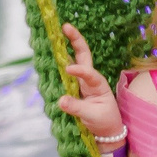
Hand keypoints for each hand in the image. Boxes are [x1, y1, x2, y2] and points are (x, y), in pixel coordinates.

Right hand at [53, 23, 124, 138]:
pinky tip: (50, 49)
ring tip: (55, 33)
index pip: (88, 73)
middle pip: (83, 54)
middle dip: (75, 39)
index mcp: (97, 84)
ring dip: (65, 45)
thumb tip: (60, 100)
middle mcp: (89, 78)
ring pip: (73, 59)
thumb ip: (76, 108)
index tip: (69, 70)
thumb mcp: (92, 115)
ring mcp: (80, 81)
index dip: (79, 70)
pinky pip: (64, 70)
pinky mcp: (72, 86)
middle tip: (65, 26)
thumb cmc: (103, 120)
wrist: (106, 130)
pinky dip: (58, 59)